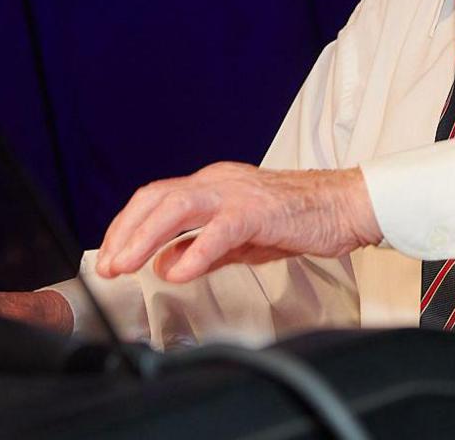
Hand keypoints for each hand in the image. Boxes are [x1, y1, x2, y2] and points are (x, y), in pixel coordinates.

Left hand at [95, 162, 381, 283]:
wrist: (346, 206)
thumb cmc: (300, 219)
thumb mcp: (239, 241)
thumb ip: (200, 250)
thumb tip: (163, 264)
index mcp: (212, 185)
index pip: (155, 199)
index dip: (126, 227)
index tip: (111, 256)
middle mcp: (219, 182)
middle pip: (156, 198)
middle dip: (124, 233)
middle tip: (108, 267)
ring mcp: (238, 192)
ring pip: (178, 206)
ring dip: (145, 237)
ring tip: (128, 266)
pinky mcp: (260, 210)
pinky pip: (220, 229)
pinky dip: (195, 250)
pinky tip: (180, 272)